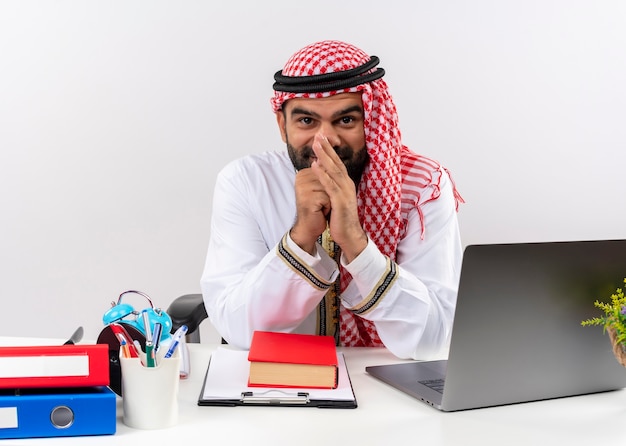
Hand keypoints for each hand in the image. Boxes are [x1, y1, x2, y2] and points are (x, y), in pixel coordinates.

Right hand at [290, 166, 330, 255]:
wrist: (309, 228)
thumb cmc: (317, 208)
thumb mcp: (320, 189)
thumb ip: (323, 173)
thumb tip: (326, 157)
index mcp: (302, 174)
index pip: (326, 171)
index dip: (330, 185)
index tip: (320, 195)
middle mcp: (300, 179)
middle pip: (329, 178)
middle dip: (330, 193)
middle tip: (321, 203)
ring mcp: (302, 189)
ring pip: (329, 188)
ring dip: (330, 200)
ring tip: (321, 207)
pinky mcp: (307, 199)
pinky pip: (328, 198)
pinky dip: (328, 207)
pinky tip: (320, 212)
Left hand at [309, 133, 367, 262]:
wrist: (350, 235)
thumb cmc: (342, 218)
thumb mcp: (337, 199)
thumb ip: (333, 188)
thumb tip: (326, 177)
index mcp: (346, 184)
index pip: (337, 163)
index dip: (329, 150)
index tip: (322, 138)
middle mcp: (347, 185)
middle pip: (336, 162)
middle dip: (327, 148)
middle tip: (319, 134)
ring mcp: (344, 192)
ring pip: (333, 170)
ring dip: (324, 156)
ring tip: (316, 144)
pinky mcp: (340, 201)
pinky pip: (329, 185)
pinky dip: (322, 174)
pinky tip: (315, 165)